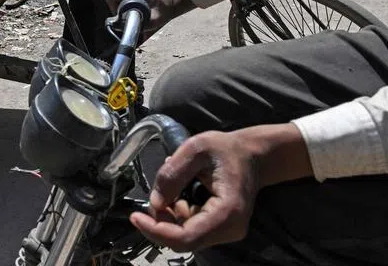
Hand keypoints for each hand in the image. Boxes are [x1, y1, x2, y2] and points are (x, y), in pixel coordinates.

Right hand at [104, 0, 193, 38]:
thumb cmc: (165, 8)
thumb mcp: (154, 20)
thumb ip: (139, 27)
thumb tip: (122, 31)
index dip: (114, 9)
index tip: (124, 16)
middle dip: (116, 7)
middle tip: (127, 15)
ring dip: (118, 3)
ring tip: (131, 9)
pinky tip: (131, 3)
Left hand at [129, 125, 311, 252]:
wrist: (252, 155)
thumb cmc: (227, 150)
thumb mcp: (195, 148)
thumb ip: (172, 174)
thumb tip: (154, 202)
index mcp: (227, 212)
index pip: (186, 238)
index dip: (156, 230)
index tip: (136, 217)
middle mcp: (230, 229)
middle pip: (183, 239)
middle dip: (162, 219)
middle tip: (158, 191)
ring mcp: (226, 232)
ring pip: (184, 234)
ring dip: (171, 213)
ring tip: (179, 183)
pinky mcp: (219, 229)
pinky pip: (190, 228)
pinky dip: (179, 212)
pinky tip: (185, 191)